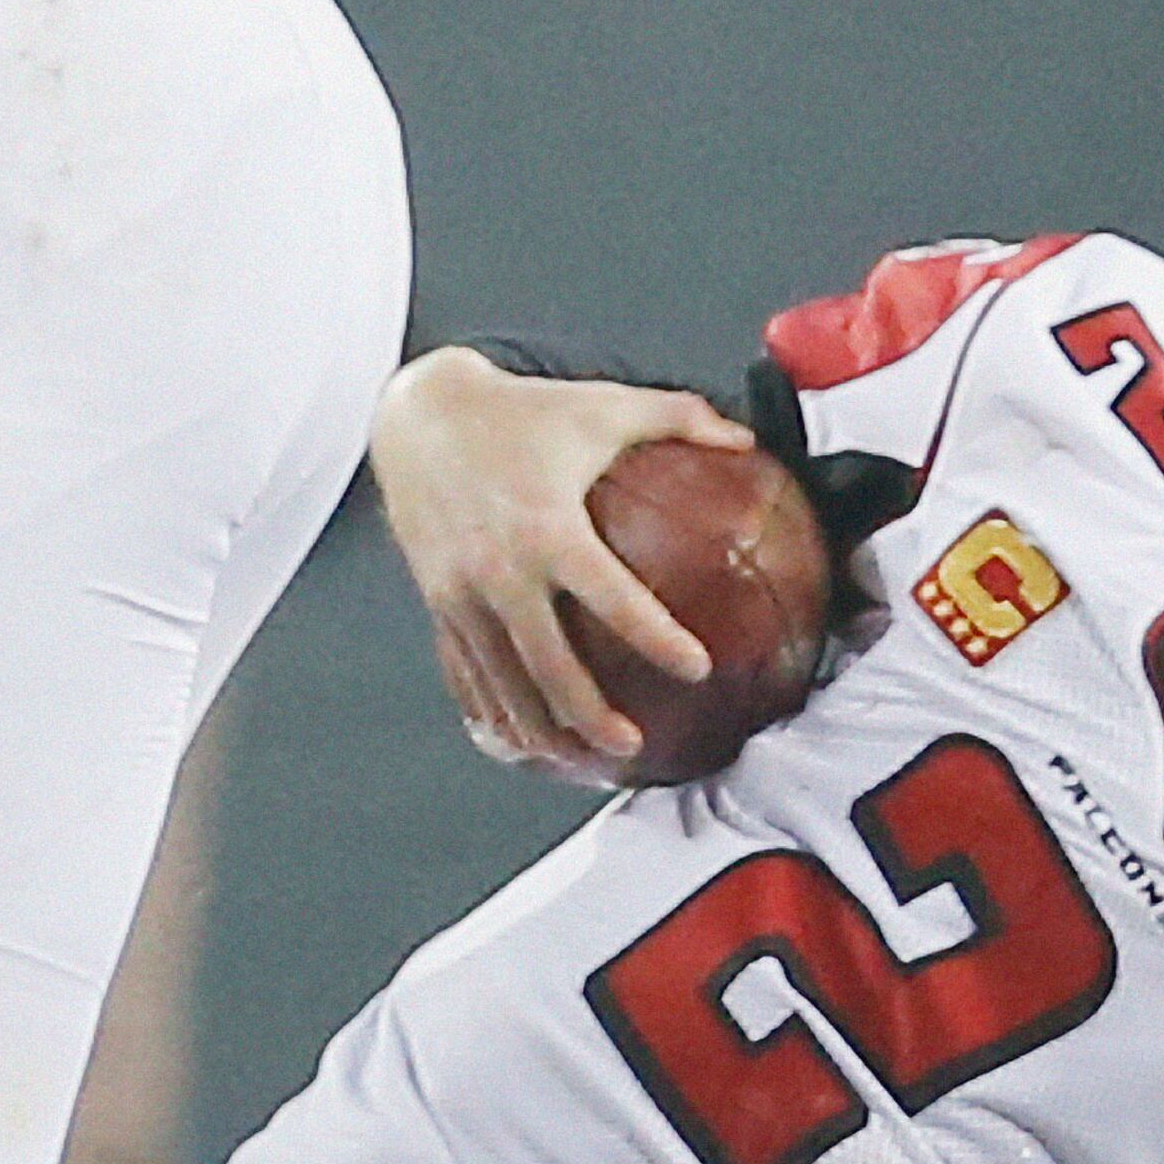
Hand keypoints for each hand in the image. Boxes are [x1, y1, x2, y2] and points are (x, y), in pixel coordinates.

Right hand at [370, 347, 752, 781]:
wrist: (419, 412)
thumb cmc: (520, 410)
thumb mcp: (602, 405)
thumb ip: (677, 418)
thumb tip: (744, 439)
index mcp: (548, 528)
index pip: (613, 596)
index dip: (657, 636)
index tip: (697, 666)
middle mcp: (500, 568)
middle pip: (548, 664)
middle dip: (589, 714)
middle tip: (631, 745)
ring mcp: (462, 592)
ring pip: (503, 682)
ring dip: (541, 729)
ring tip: (580, 759)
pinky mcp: (438, 602)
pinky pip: (466, 671)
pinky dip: (493, 711)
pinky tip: (521, 740)